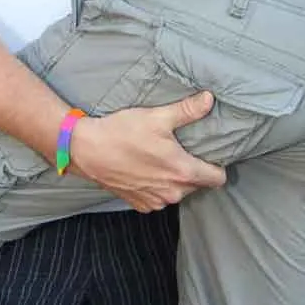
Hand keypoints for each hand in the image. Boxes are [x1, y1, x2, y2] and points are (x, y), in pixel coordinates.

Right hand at [69, 91, 225, 211]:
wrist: (87, 150)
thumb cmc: (123, 132)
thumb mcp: (157, 116)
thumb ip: (187, 110)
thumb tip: (209, 99)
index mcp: (182, 172)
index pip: (217, 178)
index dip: (217, 165)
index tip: (210, 152)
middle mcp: (172, 192)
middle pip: (197, 184)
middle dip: (193, 169)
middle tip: (180, 149)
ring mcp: (156, 201)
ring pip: (178, 191)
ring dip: (174, 178)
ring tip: (160, 157)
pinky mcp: (141, 204)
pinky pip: (159, 197)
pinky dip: (157, 186)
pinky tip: (145, 168)